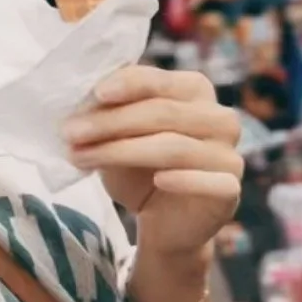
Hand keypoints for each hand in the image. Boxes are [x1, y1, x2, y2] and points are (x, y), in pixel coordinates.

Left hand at [62, 65, 242, 258]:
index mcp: (194, 91)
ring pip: (174, 147)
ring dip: (122, 152)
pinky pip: (210, 182)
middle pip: (162, 113)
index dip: (128, 84)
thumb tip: (82, 101)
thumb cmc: (140, 169)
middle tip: (70, 132)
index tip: (96, 93)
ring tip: (82, 157)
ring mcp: (229, 154)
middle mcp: (219, 118)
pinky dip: (183, 180)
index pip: (159, 80)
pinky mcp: (231, 190)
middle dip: (111, 122)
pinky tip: (159, 181)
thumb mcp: (119, 136)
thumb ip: (109, 114)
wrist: (163, 222)